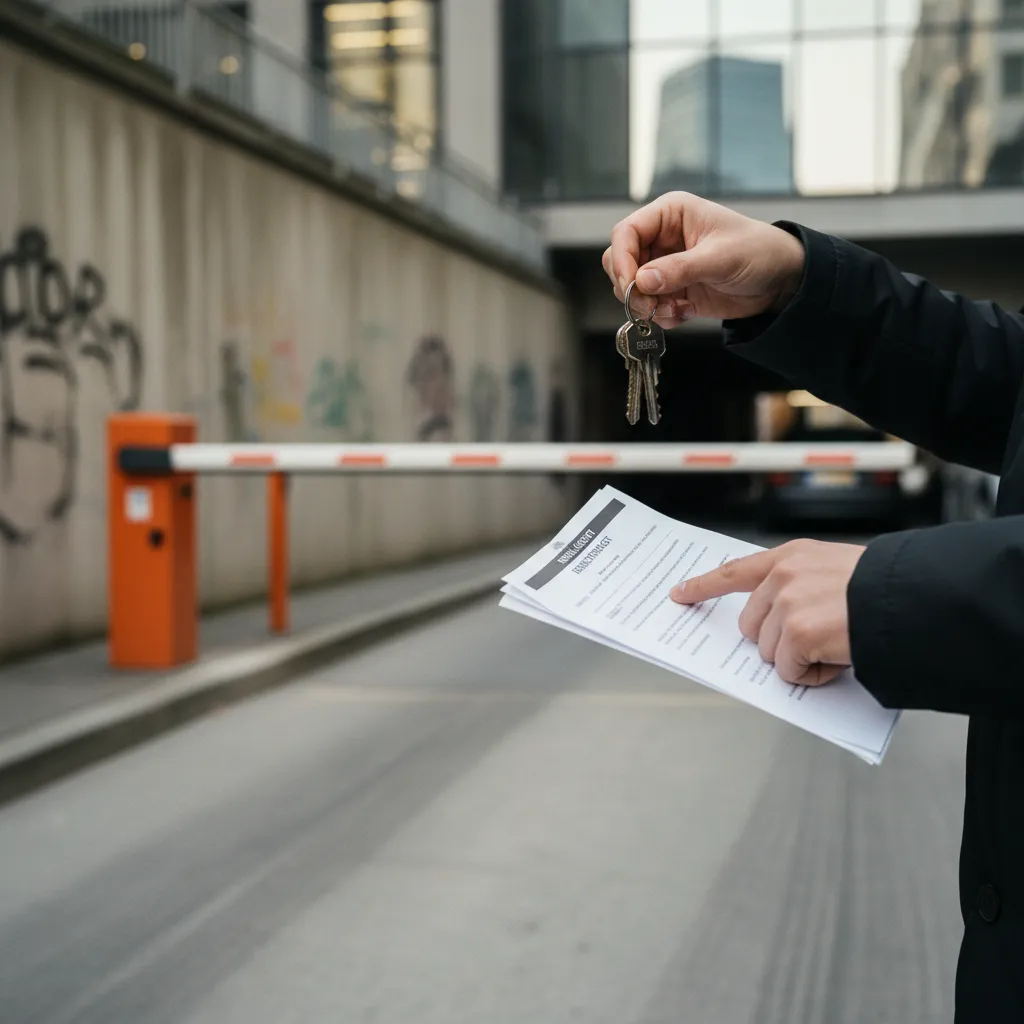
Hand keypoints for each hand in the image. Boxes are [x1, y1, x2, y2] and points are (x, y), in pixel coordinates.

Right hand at [601, 192, 805, 328]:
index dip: (622, 260)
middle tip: (651, 306)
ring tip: (676, 310)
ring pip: (631, 288)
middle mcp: (662, 238)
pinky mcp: (671, 290)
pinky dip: (661, 316)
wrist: (779, 280)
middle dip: (631, 288)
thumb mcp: (721, 258)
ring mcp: (664, 265)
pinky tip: (686, 313)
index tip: (632, 286)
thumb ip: (680, 269)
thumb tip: (642, 281)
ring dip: (647, 306)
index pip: (626, 233)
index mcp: (670, 215)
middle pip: (619, 262)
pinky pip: (648, 306)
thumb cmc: (758, 251)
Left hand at [669, 540, 865, 686]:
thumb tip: (772, 621)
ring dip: (798, 658)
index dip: (703, 585)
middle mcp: (782, 577)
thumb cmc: (879, 589)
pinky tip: (837, 657)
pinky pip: (788, 671)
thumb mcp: (831, 570)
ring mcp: (787, 605)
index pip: (734, 571)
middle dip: (777, 641)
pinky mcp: (797, 634)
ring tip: (835, 643)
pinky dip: (811, 674)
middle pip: (751, 627)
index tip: (678, 594)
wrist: (910, 598)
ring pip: (768, 652)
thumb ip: (797, 585)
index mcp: (790, 558)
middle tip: (817, 638)